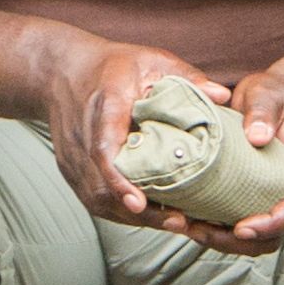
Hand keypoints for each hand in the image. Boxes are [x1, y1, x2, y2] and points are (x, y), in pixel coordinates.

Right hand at [41, 39, 228, 229]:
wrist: (60, 71)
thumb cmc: (112, 65)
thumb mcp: (152, 61)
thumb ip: (186, 77)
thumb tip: (222, 96)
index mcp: (104, 108)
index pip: (103, 150)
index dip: (118, 180)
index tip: (138, 203)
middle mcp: (82, 138)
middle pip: (102, 187)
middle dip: (140, 212)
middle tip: (180, 222)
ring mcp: (72, 160)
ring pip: (98, 200)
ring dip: (134, 218)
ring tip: (174, 223)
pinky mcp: (71, 171)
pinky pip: (95, 200)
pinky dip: (123, 213)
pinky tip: (152, 216)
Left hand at [180, 64, 283, 256]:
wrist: (277, 98)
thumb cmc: (276, 95)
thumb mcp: (269, 94)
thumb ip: (263, 112)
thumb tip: (257, 137)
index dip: (274, 224)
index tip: (242, 227)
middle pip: (276, 235)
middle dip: (238, 242)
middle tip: (200, 231)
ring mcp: (271, 197)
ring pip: (256, 238)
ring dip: (223, 241)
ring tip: (188, 227)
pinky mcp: (251, 197)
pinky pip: (238, 224)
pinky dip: (214, 228)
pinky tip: (187, 218)